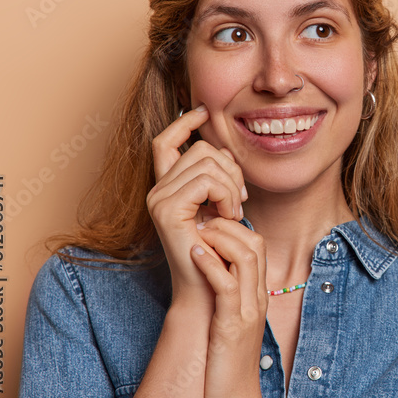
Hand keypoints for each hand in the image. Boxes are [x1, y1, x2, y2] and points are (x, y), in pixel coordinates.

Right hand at [145, 105, 247, 310]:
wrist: (209, 287)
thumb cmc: (220, 250)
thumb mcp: (221, 206)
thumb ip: (217, 178)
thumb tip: (221, 148)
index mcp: (168, 187)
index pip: (166, 141)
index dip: (184, 122)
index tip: (204, 110)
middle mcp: (157, 190)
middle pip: (200, 149)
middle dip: (231, 169)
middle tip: (239, 201)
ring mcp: (158, 199)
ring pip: (207, 161)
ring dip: (232, 186)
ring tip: (233, 213)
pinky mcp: (167, 210)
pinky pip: (208, 180)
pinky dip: (227, 195)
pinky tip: (229, 216)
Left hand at [192, 217, 267, 397]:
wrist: (232, 395)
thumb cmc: (225, 358)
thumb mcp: (230, 318)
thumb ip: (226, 292)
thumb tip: (208, 266)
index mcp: (257, 294)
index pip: (257, 245)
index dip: (234, 226)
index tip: (207, 224)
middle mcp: (258, 298)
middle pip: (256, 244)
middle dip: (229, 225)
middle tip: (202, 222)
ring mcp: (248, 310)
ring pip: (246, 257)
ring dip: (220, 238)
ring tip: (198, 233)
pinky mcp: (233, 325)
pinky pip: (228, 285)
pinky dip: (211, 265)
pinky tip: (195, 253)